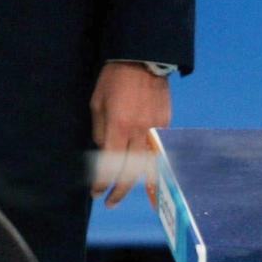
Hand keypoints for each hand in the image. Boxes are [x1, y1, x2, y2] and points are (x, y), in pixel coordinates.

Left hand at [90, 61, 170, 206]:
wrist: (143, 58)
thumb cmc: (114, 78)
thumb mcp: (97, 103)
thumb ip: (100, 131)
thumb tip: (104, 152)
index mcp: (119, 126)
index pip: (110, 164)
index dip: (102, 182)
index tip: (96, 193)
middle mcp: (138, 132)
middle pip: (131, 172)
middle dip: (119, 191)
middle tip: (110, 203)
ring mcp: (155, 130)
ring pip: (148, 166)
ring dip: (139, 184)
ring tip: (133, 194)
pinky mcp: (166, 125)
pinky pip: (158, 151)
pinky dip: (152, 166)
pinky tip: (149, 175)